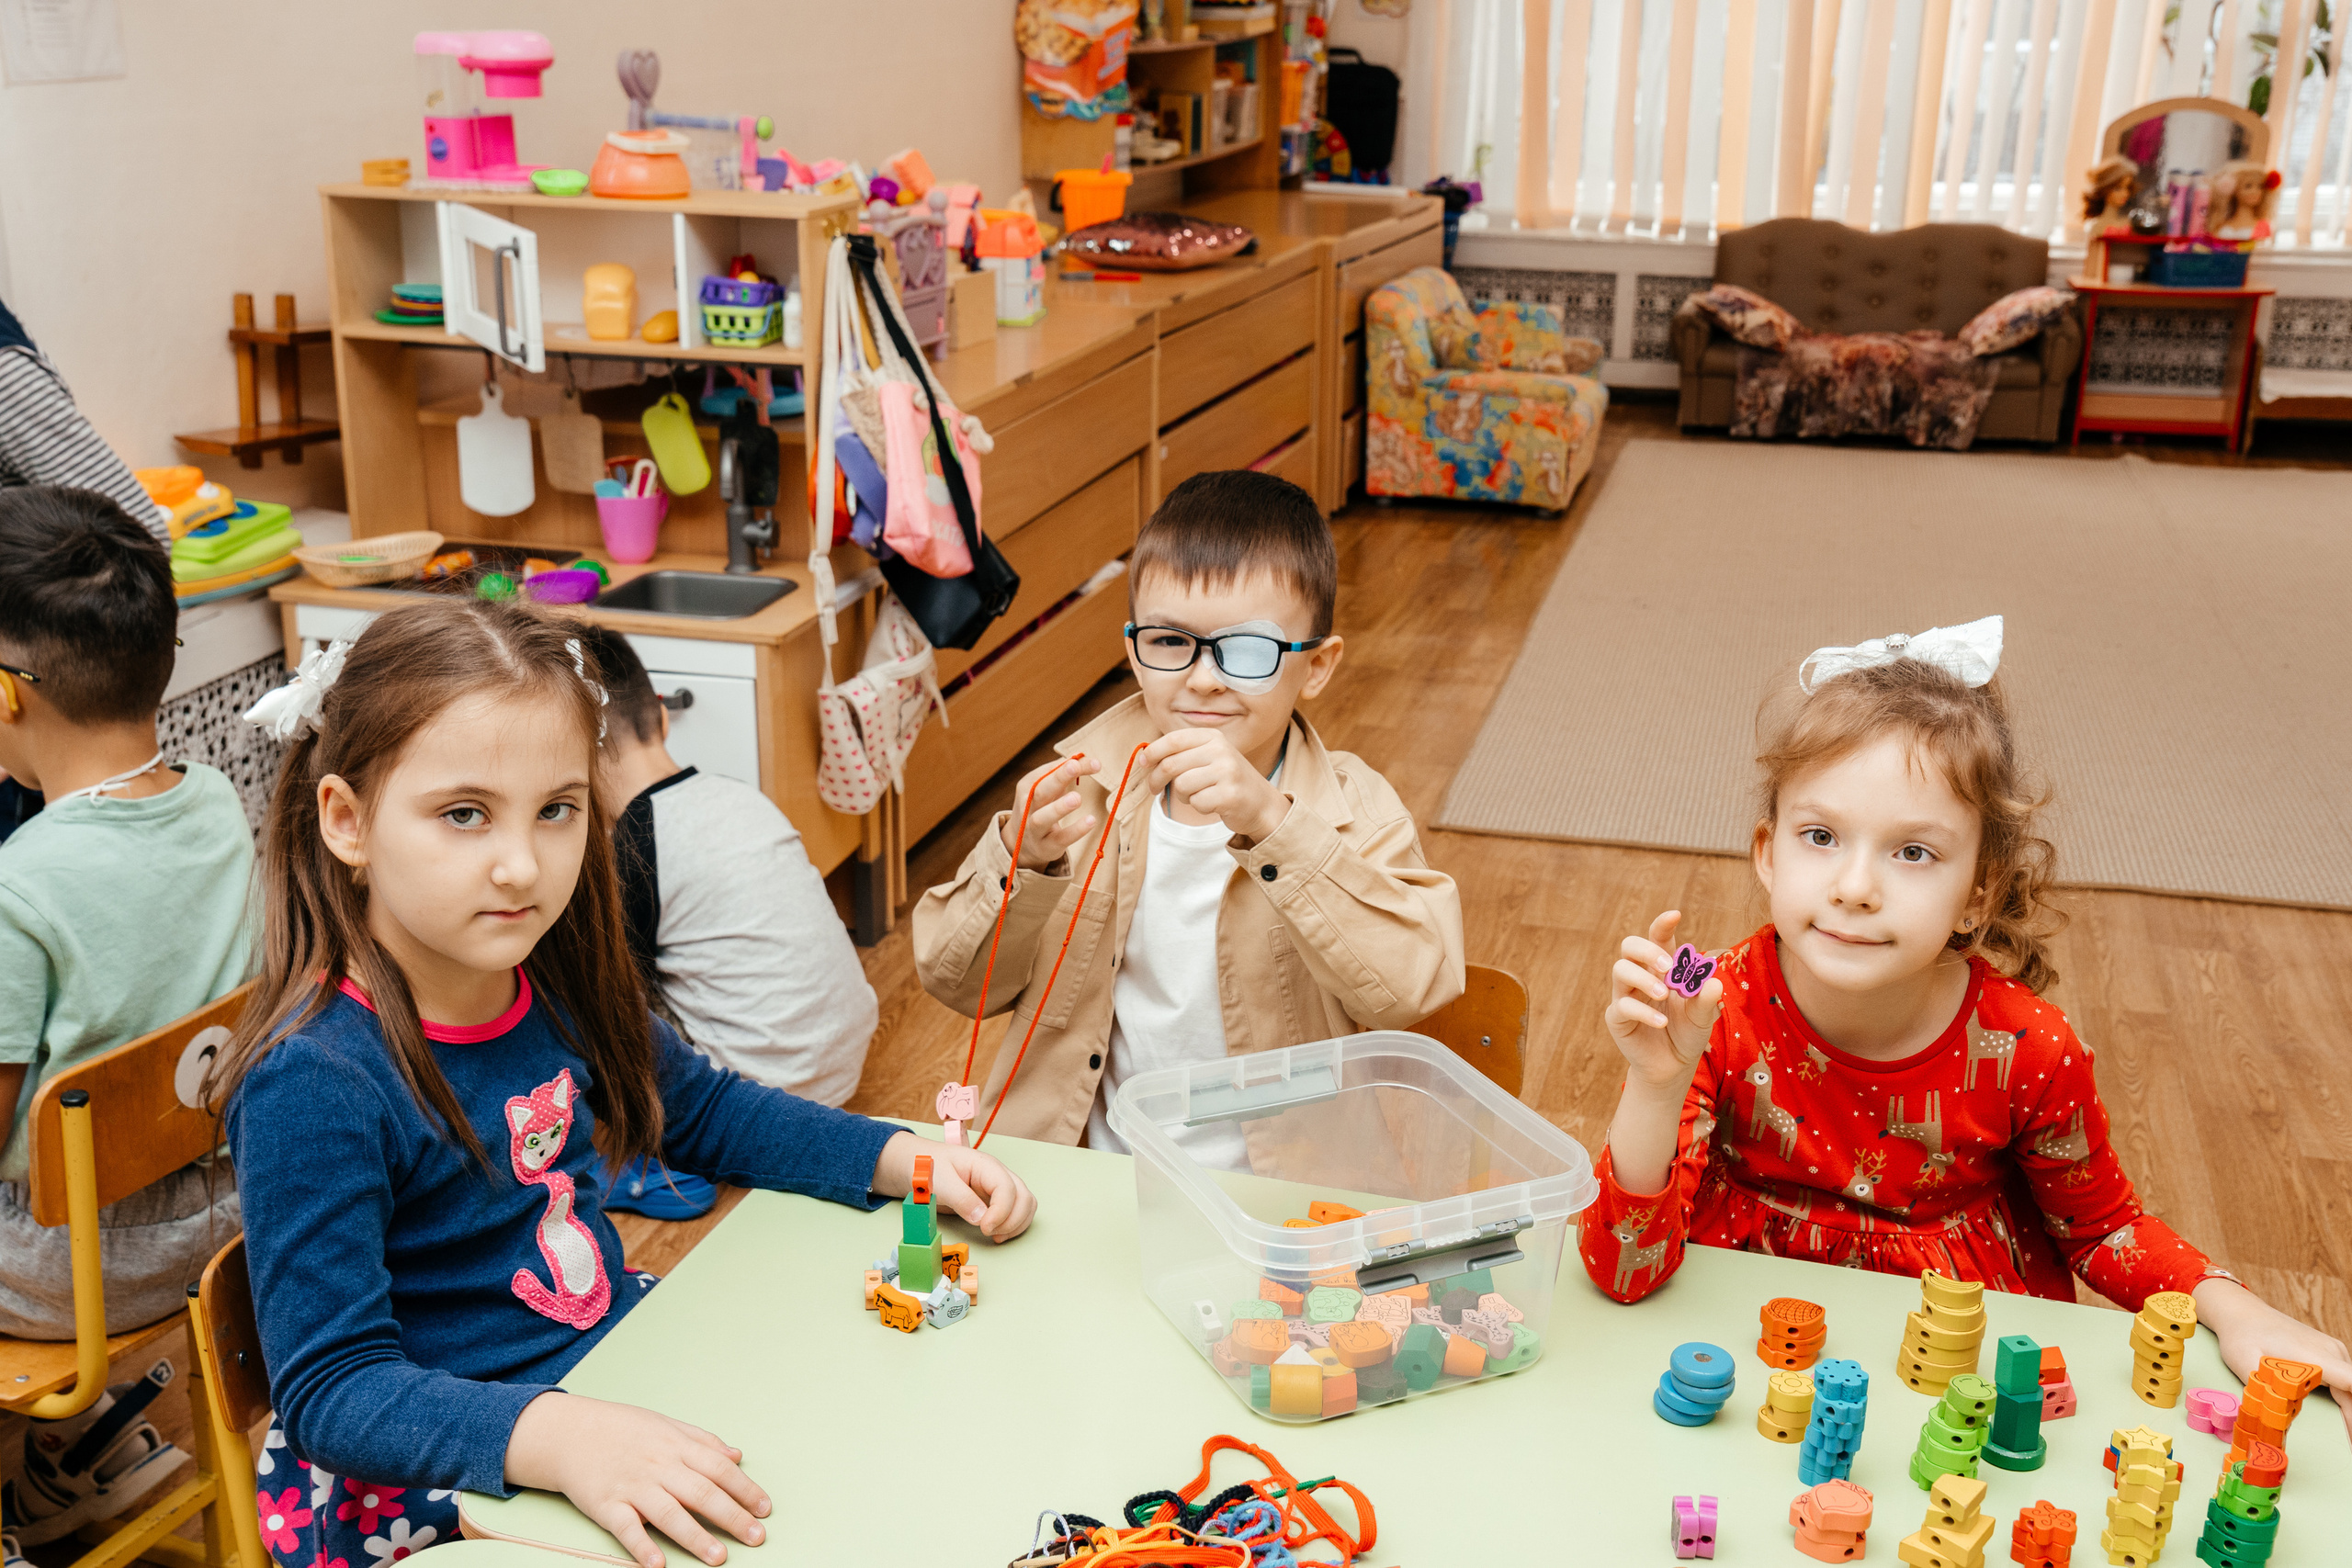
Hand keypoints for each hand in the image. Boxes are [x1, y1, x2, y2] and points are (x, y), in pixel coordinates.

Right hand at [505, 1392, 768, 1567]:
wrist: (570, 1433)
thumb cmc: (623, 1429)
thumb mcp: (667, 1425)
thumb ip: (703, 1441)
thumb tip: (737, 1455)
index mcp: (677, 1446)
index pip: (719, 1468)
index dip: (745, 1489)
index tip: (764, 1509)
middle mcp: (658, 1466)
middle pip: (701, 1493)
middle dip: (732, 1516)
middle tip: (756, 1537)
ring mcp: (632, 1486)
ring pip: (669, 1514)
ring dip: (696, 1537)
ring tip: (719, 1558)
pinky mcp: (606, 1506)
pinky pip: (626, 1529)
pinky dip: (642, 1547)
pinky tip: (657, 1564)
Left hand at [871, 1130, 1037, 1242]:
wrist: (918, 1165)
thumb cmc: (928, 1167)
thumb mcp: (939, 1181)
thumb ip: (960, 1198)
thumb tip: (981, 1218)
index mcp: (985, 1165)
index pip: (1007, 1188)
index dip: (1001, 1212)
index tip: (985, 1228)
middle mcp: (997, 1175)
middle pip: (1024, 1197)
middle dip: (1012, 1220)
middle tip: (989, 1232)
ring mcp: (998, 1187)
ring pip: (1025, 1204)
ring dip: (1016, 1224)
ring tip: (995, 1235)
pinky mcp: (995, 1199)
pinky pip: (1017, 1211)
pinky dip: (1013, 1225)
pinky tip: (998, 1234)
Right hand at [999, 755, 1100, 871]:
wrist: (1022, 844)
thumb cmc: (1040, 808)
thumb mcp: (1047, 789)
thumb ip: (1062, 774)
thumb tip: (1085, 758)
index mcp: (1027, 787)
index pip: (1048, 772)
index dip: (1067, 765)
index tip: (1094, 762)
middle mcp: (1026, 806)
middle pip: (1040, 790)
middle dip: (1057, 778)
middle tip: (1074, 766)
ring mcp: (1033, 828)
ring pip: (1042, 818)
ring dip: (1059, 807)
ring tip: (1077, 798)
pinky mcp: (1046, 846)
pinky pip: (1060, 838)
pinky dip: (1075, 830)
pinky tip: (1091, 821)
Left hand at [1143, 728, 1288, 842]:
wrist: (1261, 804)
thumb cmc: (1226, 781)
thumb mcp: (1208, 758)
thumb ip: (1180, 754)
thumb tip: (1144, 757)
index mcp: (1213, 737)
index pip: (1173, 740)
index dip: (1153, 752)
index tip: (1142, 762)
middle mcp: (1221, 750)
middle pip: (1171, 764)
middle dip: (1156, 779)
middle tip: (1154, 789)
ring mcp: (1227, 771)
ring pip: (1182, 785)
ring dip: (1184, 796)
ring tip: (1198, 795)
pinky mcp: (1230, 794)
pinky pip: (1196, 802)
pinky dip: (1199, 807)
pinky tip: (1213, 804)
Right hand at [1604, 911, 1722, 1092]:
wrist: (1673, 1066)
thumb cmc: (1687, 1033)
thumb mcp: (1703, 1016)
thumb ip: (1706, 1000)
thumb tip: (1713, 983)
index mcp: (1662, 968)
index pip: (1657, 938)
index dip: (1662, 924)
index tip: (1676, 915)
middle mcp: (1641, 975)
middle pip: (1629, 946)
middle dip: (1647, 949)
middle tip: (1667, 965)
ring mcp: (1625, 995)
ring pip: (1620, 970)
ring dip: (1643, 978)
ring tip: (1663, 993)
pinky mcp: (1617, 1017)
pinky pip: (1623, 1006)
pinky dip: (1645, 1012)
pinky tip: (1662, 1023)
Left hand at [2192, 1276, 2351, 1443]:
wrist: (2241, 1311)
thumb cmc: (2242, 1336)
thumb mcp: (2246, 1366)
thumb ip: (2265, 1394)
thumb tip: (2278, 1425)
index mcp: (2315, 1355)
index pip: (2351, 1383)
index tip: (2351, 1435)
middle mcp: (2331, 1351)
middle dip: (2351, 1421)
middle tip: (2346, 1447)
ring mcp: (2332, 1350)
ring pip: (2351, 1388)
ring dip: (2350, 1413)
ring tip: (2345, 1439)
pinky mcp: (2328, 1353)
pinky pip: (2345, 1381)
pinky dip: (2346, 1401)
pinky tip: (2341, 1420)